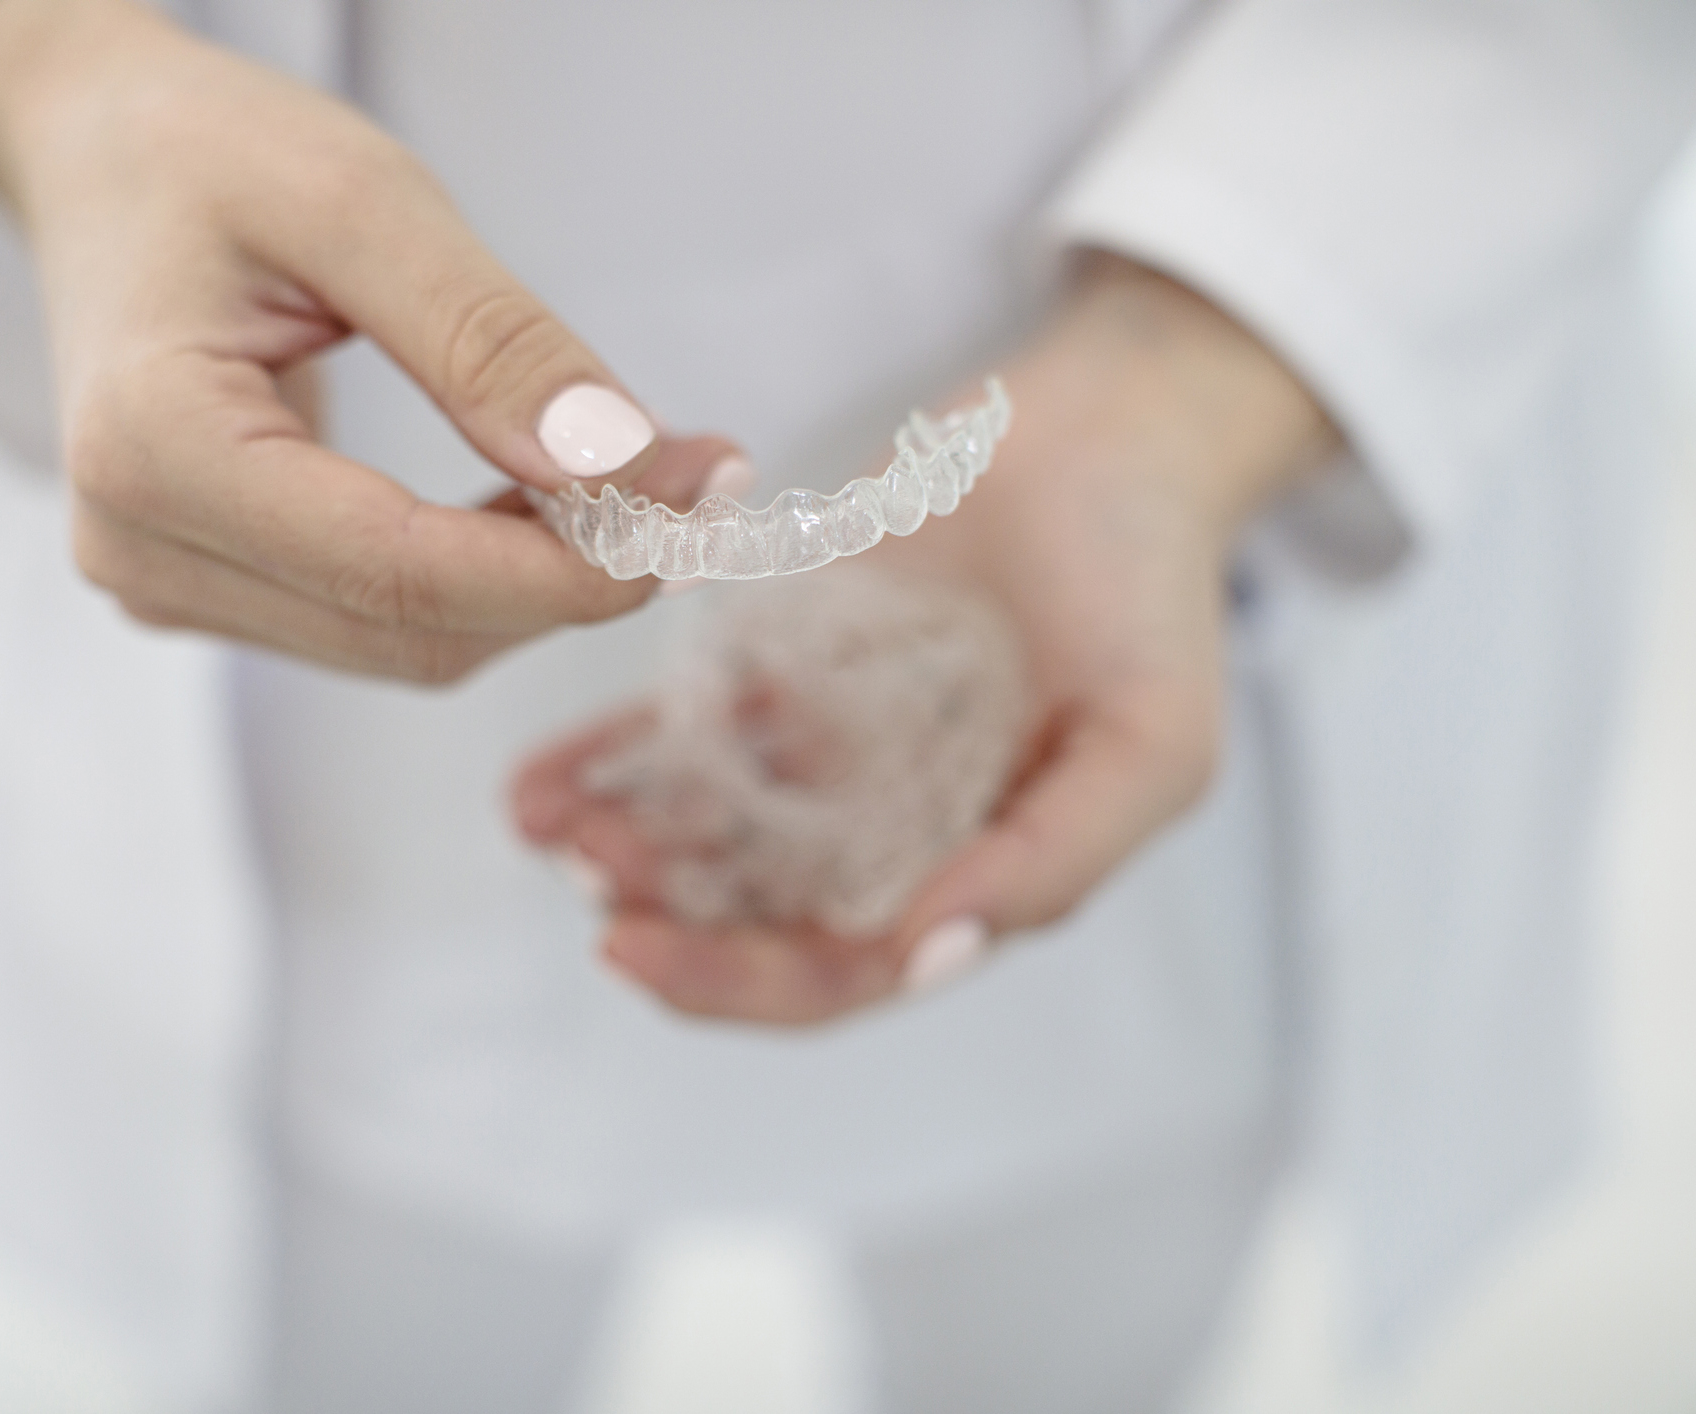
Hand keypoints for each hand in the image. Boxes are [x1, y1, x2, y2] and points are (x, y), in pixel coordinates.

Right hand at [0, 0, 730, 680]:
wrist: (100, 158)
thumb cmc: (205, 157)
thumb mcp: (360, 200)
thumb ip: (489, 340)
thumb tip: (617, 465)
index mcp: (153, 449)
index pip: (400, 574)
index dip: (568, 568)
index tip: (696, 501)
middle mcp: (142, 546)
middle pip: (414, 630)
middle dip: (572, 576)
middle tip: (694, 479)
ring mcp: (167, 579)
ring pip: (407, 644)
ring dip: (535, 581)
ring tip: (629, 477)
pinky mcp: (210, 584)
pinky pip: (378, 620)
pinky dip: (482, 576)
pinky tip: (540, 498)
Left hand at [512, 255, 1337, 1023]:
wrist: (1112, 436)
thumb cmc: (1149, 591)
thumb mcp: (1153, 743)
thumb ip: (1052, 862)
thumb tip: (924, 958)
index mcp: (978, 876)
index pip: (842, 971)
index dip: (736, 982)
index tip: (628, 950)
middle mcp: (897, 832)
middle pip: (757, 914)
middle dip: (663, 912)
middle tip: (579, 876)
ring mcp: (838, 751)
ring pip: (712, 828)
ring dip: (626, 838)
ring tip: (542, 819)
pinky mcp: (791, 667)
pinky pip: (694, 726)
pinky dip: (622, 754)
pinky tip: (544, 770)